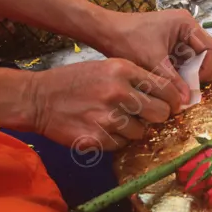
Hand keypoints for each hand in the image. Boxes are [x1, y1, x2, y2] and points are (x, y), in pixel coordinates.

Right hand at [22, 58, 182, 151]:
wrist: (38, 98)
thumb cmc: (74, 81)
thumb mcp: (106, 67)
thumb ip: (135, 79)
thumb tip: (166, 98)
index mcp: (123, 70)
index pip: (165, 88)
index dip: (174, 100)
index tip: (173, 105)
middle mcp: (118, 92)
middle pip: (160, 113)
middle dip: (156, 116)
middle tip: (146, 116)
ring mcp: (107, 117)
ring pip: (141, 131)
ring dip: (133, 129)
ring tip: (114, 120)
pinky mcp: (97, 138)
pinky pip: (121, 144)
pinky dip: (115, 140)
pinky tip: (101, 128)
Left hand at [93, 10, 211, 106]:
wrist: (104, 32)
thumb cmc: (126, 40)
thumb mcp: (152, 62)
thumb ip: (172, 81)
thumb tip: (187, 101)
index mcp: (187, 25)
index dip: (208, 70)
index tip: (192, 84)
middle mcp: (187, 29)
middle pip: (208, 56)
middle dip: (198, 74)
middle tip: (184, 89)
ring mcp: (180, 37)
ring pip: (196, 62)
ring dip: (188, 76)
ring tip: (172, 86)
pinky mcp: (171, 46)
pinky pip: (184, 64)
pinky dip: (179, 75)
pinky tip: (166, 81)